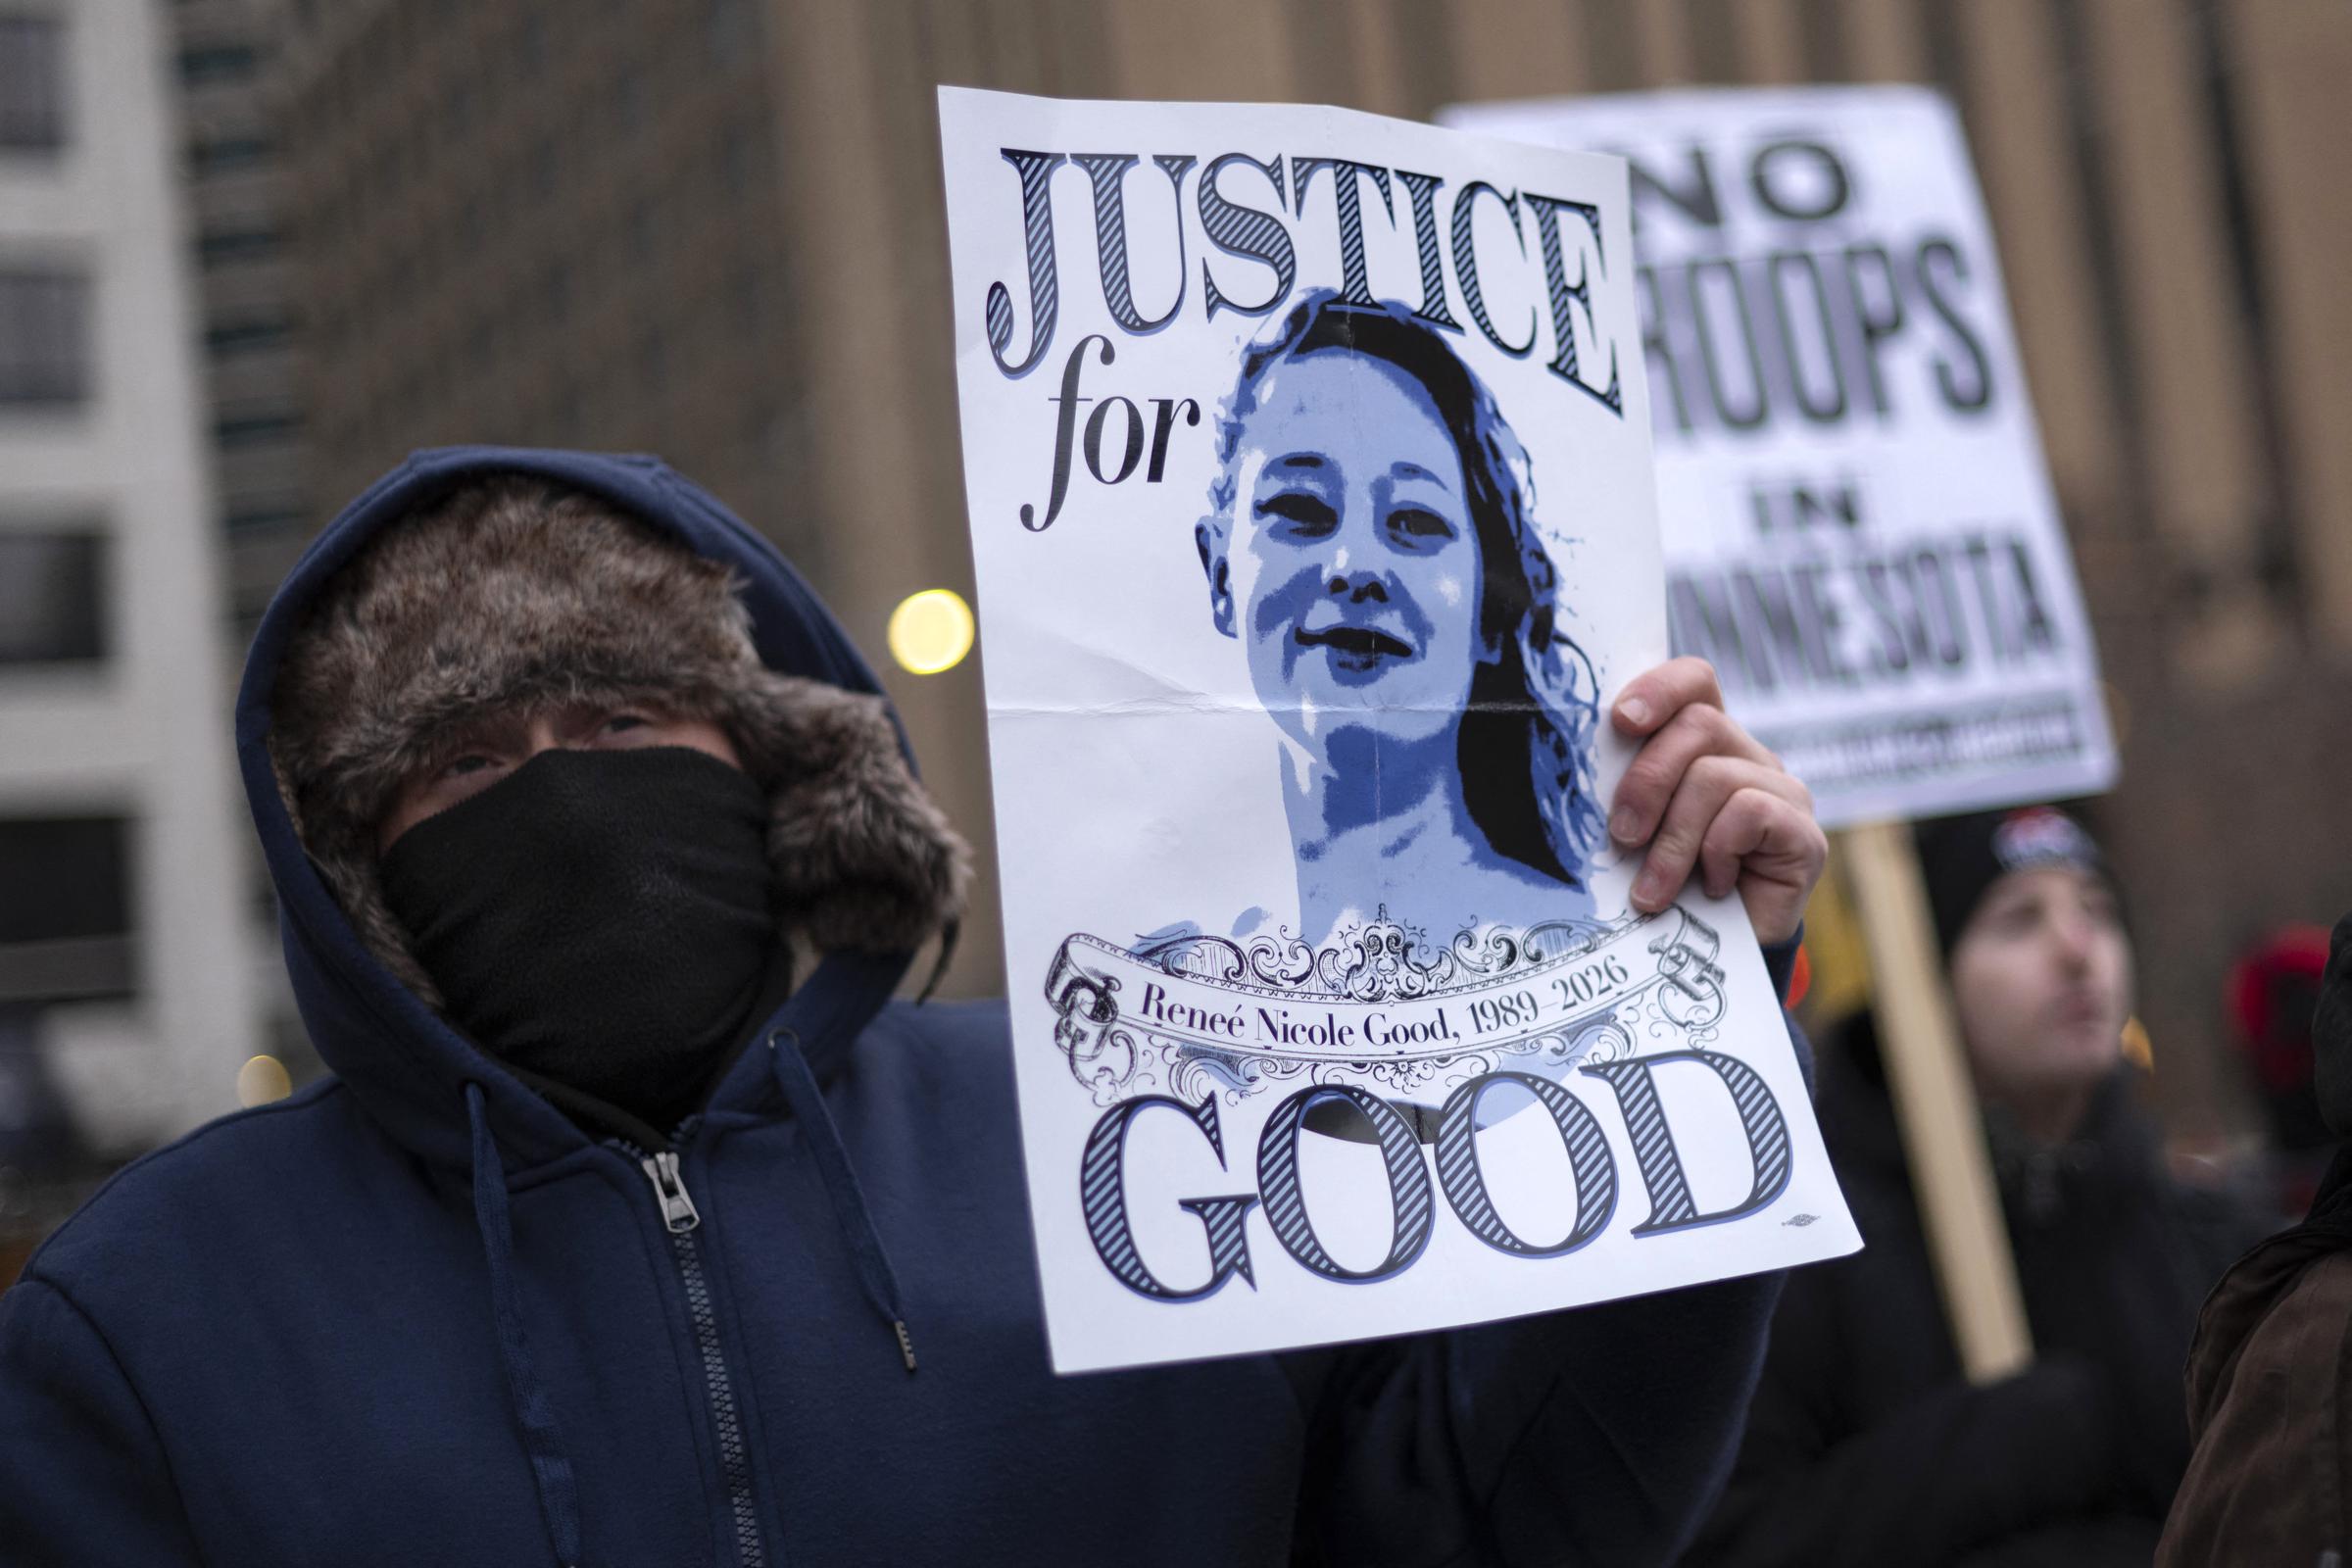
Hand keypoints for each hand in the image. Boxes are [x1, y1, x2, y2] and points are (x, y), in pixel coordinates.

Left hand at [1607, 657, 1825, 946]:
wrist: (1715, 957)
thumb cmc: (1666, 885)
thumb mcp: (1636, 829)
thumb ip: (1624, 790)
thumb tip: (1574, 767)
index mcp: (1705, 743)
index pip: (1694, 681)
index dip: (1659, 688)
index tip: (1620, 721)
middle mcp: (1749, 756)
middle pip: (1698, 726)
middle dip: (1647, 782)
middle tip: (1621, 837)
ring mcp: (1783, 792)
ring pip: (1714, 777)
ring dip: (1671, 841)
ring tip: (1651, 891)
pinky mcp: (1804, 834)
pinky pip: (1749, 812)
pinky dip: (1716, 852)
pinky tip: (1713, 886)